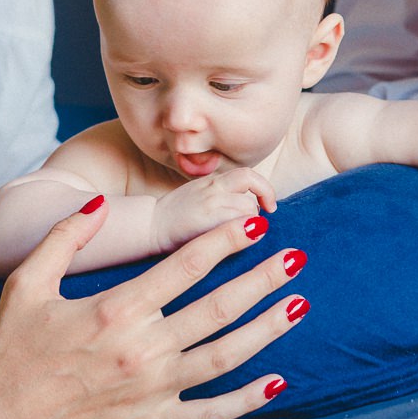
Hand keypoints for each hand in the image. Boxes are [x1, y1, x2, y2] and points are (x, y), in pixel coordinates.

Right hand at [0, 203, 307, 418]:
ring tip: (298, 305)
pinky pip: (210, 412)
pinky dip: (247, 399)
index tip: (252, 225)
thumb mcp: (27, 284)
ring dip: (266, 329)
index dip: (224, 241)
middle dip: (262, 279)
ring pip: (225, 355)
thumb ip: (65, 238)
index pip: (186, 266)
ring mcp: (152, 390)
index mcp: (116, 310)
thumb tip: (99, 203)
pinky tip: (276, 382)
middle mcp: (143, 349)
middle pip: (218, 306)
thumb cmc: (9, 352)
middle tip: (296, 258)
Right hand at [152, 167, 277, 254]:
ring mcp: (211, 202)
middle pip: (252, 192)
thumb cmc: (173, 218)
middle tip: (249, 227)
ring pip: (249, 208)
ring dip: (249, 224)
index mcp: (211, 180)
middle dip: (256, 211)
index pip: (247, 175)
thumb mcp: (198, 195)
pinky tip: (233, 243)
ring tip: (234, 236)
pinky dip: (245, 233)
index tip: (268, 206)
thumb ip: (221, 195)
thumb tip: (252, 207)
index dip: (263, 189)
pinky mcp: (209, 219)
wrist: (149, 227)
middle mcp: (213, 187)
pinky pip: (240, 223)